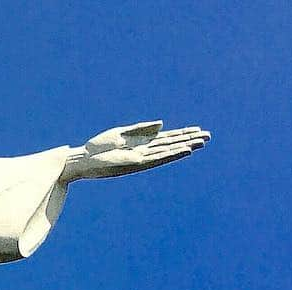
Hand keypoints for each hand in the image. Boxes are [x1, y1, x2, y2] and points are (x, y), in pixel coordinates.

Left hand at [62, 121, 209, 181]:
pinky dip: (171, 154)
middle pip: (171, 144)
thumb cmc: (98, 146)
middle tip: (208, 137)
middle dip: (189, 140)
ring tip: (201, 143)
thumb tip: (163, 124)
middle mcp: (144, 152)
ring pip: (168, 151)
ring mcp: (141, 158)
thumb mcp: (121, 133)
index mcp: (141, 143)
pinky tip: (184, 150)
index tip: (198, 131)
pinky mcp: (135, 163)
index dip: (182, 134)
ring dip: (184, 147)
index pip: (166, 138)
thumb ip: (142, 129)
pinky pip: (157, 158)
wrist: (83, 159)